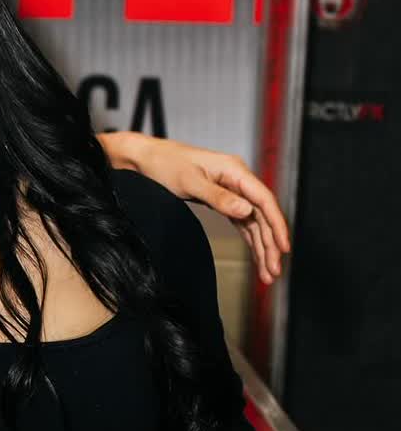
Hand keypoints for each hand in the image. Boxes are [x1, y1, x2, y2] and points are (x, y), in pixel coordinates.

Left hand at [118, 132, 290, 283]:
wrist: (147, 158)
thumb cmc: (166, 163)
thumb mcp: (190, 181)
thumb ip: (218, 197)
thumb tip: (245, 210)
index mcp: (235, 170)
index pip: (264, 200)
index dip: (277, 224)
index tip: (283, 247)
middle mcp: (238, 180)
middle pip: (262, 215)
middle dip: (271, 244)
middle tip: (273, 271)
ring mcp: (232, 190)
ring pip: (254, 222)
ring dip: (262, 247)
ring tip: (268, 272)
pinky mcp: (223, 200)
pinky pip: (242, 223)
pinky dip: (250, 240)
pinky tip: (257, 256)